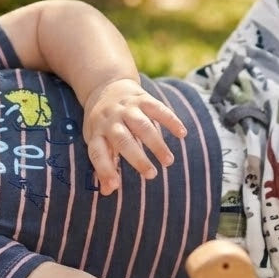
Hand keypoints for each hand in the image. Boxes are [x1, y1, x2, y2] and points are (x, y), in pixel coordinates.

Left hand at [83, 78, 187, 194]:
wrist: (104, 85)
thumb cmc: (102, 123)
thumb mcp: (96, 141)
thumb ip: (103, 165)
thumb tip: (108, 191)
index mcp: (96, 133)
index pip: (97, 153)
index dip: (104, 170)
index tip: (115, 186)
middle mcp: (110, 120)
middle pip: (123, 140)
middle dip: (137, 158)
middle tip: (152, 175)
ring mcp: (126, 108)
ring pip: (142, 126)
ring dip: (156, 144)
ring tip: (168, 161)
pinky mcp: (141, 98)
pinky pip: (157, 109)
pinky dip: (170, 120)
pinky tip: (182, 133)